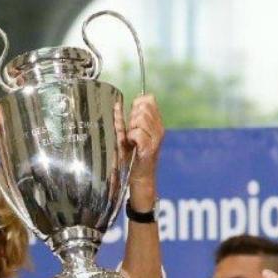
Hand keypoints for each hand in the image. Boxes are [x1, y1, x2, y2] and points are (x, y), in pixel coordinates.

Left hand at [118, 94, 163, 210]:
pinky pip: (137, 133)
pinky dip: (131, 138)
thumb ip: (124, 119)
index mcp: (156, 123)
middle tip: (131, 132)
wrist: (140, 178)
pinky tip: (132, 146)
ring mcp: (156, 138)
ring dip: (131, 128)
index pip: (149, 99)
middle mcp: (159, 128)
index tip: (132, 118)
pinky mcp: (150, 147)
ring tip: (132, 140)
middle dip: (133, 117)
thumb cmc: (133, 157)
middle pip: (144, 107)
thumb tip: (117, 104)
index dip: (137, 104)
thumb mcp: (129, 134)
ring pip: (140, 119)